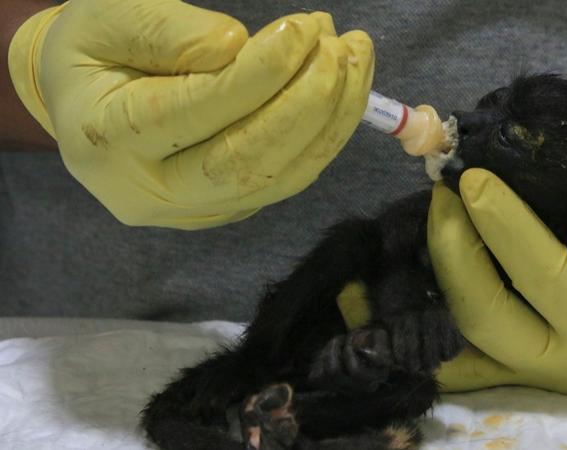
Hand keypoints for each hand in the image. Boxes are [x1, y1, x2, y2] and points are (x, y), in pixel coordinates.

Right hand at [8, 0, 372, 228]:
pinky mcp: (230, 209)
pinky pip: (290, 177)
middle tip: (340, 47)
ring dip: (331, 117)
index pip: (196, 111)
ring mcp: (195, 210)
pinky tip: (347, 89)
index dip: (260, 72)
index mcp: (107, 138)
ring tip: (356, 58)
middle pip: (245, 160)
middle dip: (308, 102)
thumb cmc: (95, 53)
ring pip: (279, 175)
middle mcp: (151, 191)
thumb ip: (164, 31)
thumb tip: (237, 46)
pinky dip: (327, 133)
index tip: (303, 29)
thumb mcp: (105, 18)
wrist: (89, 107)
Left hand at [428, 169, 566, 393]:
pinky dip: (426, 309)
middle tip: (444, 191)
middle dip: (454, 251)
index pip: (546, 276)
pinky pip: (454, 345)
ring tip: (434, 213)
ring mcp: (528, 369)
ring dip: (433, 276)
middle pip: (485, 317)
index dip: (506, 226)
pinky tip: (416, 259)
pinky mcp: (508, 361)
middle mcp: (561, 363)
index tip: (473, 178)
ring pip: (457, 337)